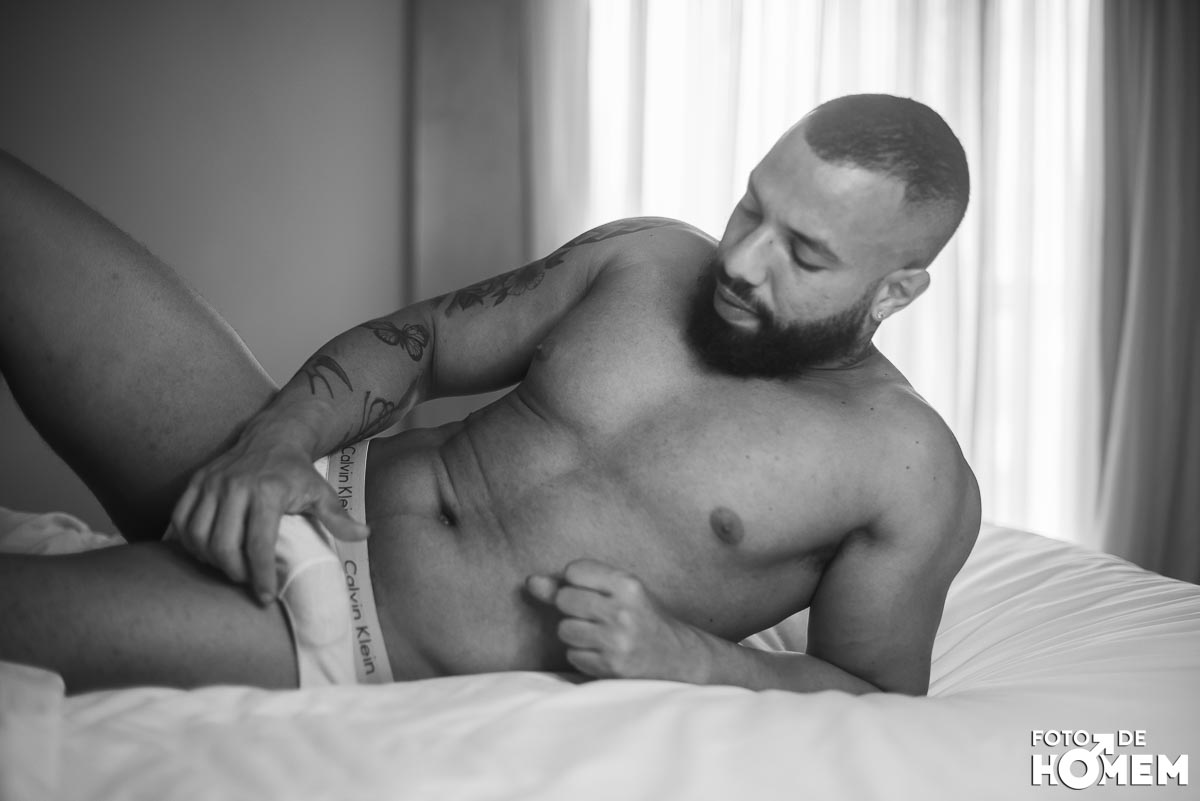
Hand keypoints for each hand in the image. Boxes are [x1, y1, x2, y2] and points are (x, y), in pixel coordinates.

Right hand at [170, 434, 367, 602]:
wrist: (272, 436)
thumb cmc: (297, 471)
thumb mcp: (322, 492)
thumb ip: (339, 517)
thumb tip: (365, 535)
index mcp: (267, 492)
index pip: (258, 544)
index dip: (261, 575)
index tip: (265, 596)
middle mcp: (235, 487)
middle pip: (223, 545)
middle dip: (234, 572)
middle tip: (247, 582)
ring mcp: (212, 483)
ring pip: (198, 535)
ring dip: (210, 560)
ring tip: (228, 568)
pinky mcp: (196, 482)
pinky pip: (181, 520)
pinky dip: (188, 542)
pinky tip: (205, 553)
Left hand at [526, 559, 706, 682]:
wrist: (678, 658)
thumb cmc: (643, 618)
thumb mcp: (618, 592)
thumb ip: (573, 584)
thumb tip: (530, 581)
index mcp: (628, 584)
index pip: (574, 570)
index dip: (577, 581)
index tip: (595, 591)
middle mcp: (623, 611)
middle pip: (564, 599)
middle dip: (573, 608)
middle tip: (597, 615)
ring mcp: (617, 641)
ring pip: (564, 629)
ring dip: (576, 634)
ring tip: (601, 635)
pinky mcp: (611, 667)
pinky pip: (573, 655)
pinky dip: (583, 655)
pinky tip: (604, 653)